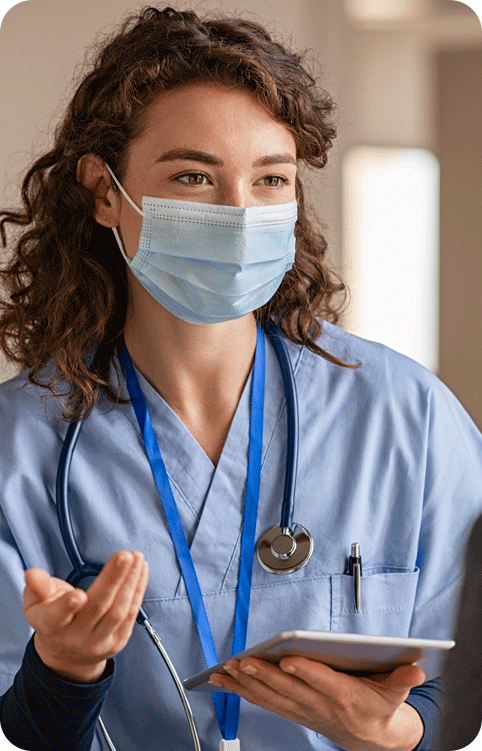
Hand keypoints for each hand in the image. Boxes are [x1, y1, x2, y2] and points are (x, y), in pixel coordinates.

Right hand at [23, 551, 148, 682]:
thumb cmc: (52, 617)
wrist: (67, 653)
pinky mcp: (118, 641)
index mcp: (51, 625)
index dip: (67, 606)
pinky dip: (138, 590)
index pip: (57, 617)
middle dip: (113, 579)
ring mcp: (99, 642)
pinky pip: (131, 614)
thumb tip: (31, 574)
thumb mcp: (36, 603)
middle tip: (125, 556)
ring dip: (131, 582)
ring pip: (118, 611)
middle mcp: (75, 637)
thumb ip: (37, 587)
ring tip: (137, 558)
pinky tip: (141, 571)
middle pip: (98, 607)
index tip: (79, 594)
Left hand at [209, 657, 425, 750]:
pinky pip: (263, 701)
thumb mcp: (396, 691)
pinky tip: (224, 681)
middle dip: (264, 675)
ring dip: (247, 684)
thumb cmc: (379, 705)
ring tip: (226, 671)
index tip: (288, 659)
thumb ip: (403, 677)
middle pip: (289, 688)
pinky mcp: (291, 710)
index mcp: (344, 695)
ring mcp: (302, 709)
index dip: (305, 671)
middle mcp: (319, 704)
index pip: (321, 681)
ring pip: (271, 696)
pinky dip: (242, 691)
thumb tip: (416, 668)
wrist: (370, 737)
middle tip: (244, 662)